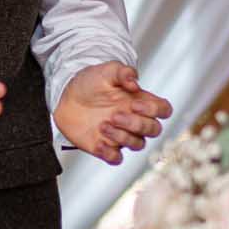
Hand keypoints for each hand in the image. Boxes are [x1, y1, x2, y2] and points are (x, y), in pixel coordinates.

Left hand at [55, 61, 169, 164]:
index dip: (156, 110)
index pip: (163, 110)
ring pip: (138, 144)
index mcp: (140, 102)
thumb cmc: (90, 83)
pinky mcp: (105, 148)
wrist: (65, 96)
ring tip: (103, 125)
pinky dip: (110, 154)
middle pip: (154, 130)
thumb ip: (123, 72)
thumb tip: (135, 83)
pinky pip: (116, 158)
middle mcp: (134, 120)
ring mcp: (121, 135)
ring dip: (123, 137)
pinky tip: (99, 142)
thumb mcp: (106, 71)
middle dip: (137, 124)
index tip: (135, 104)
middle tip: (115, 115)